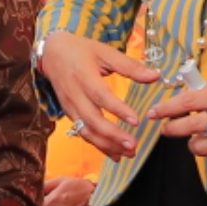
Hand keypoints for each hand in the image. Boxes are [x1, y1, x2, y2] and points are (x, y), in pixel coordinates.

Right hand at [39, 30, 157, 153]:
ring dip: (107, 145)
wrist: (51, 53)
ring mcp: (70, 107)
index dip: (118, 110)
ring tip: (128, 153)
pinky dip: (99, 146)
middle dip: (113, 135)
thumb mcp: (105, 52)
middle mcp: (75, 94)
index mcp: (84, 76)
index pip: (101, 96)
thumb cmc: (80, 50)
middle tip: (133, 145)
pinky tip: (116, 154)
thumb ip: (130, 66)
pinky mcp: (70, 114)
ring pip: (87, 131)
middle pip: (92, 120)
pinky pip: (84, 133)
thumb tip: (155, 76)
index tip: (136, 120)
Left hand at [159, 76, 206, 168]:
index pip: (188, 101)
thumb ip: (202, 92)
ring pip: (199, 148)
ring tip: (199, 137)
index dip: (166, 108)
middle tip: (167, 129)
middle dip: (172, 129)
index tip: (154, 113)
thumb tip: (175, 102)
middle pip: (189, 127)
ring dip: (193, 144)